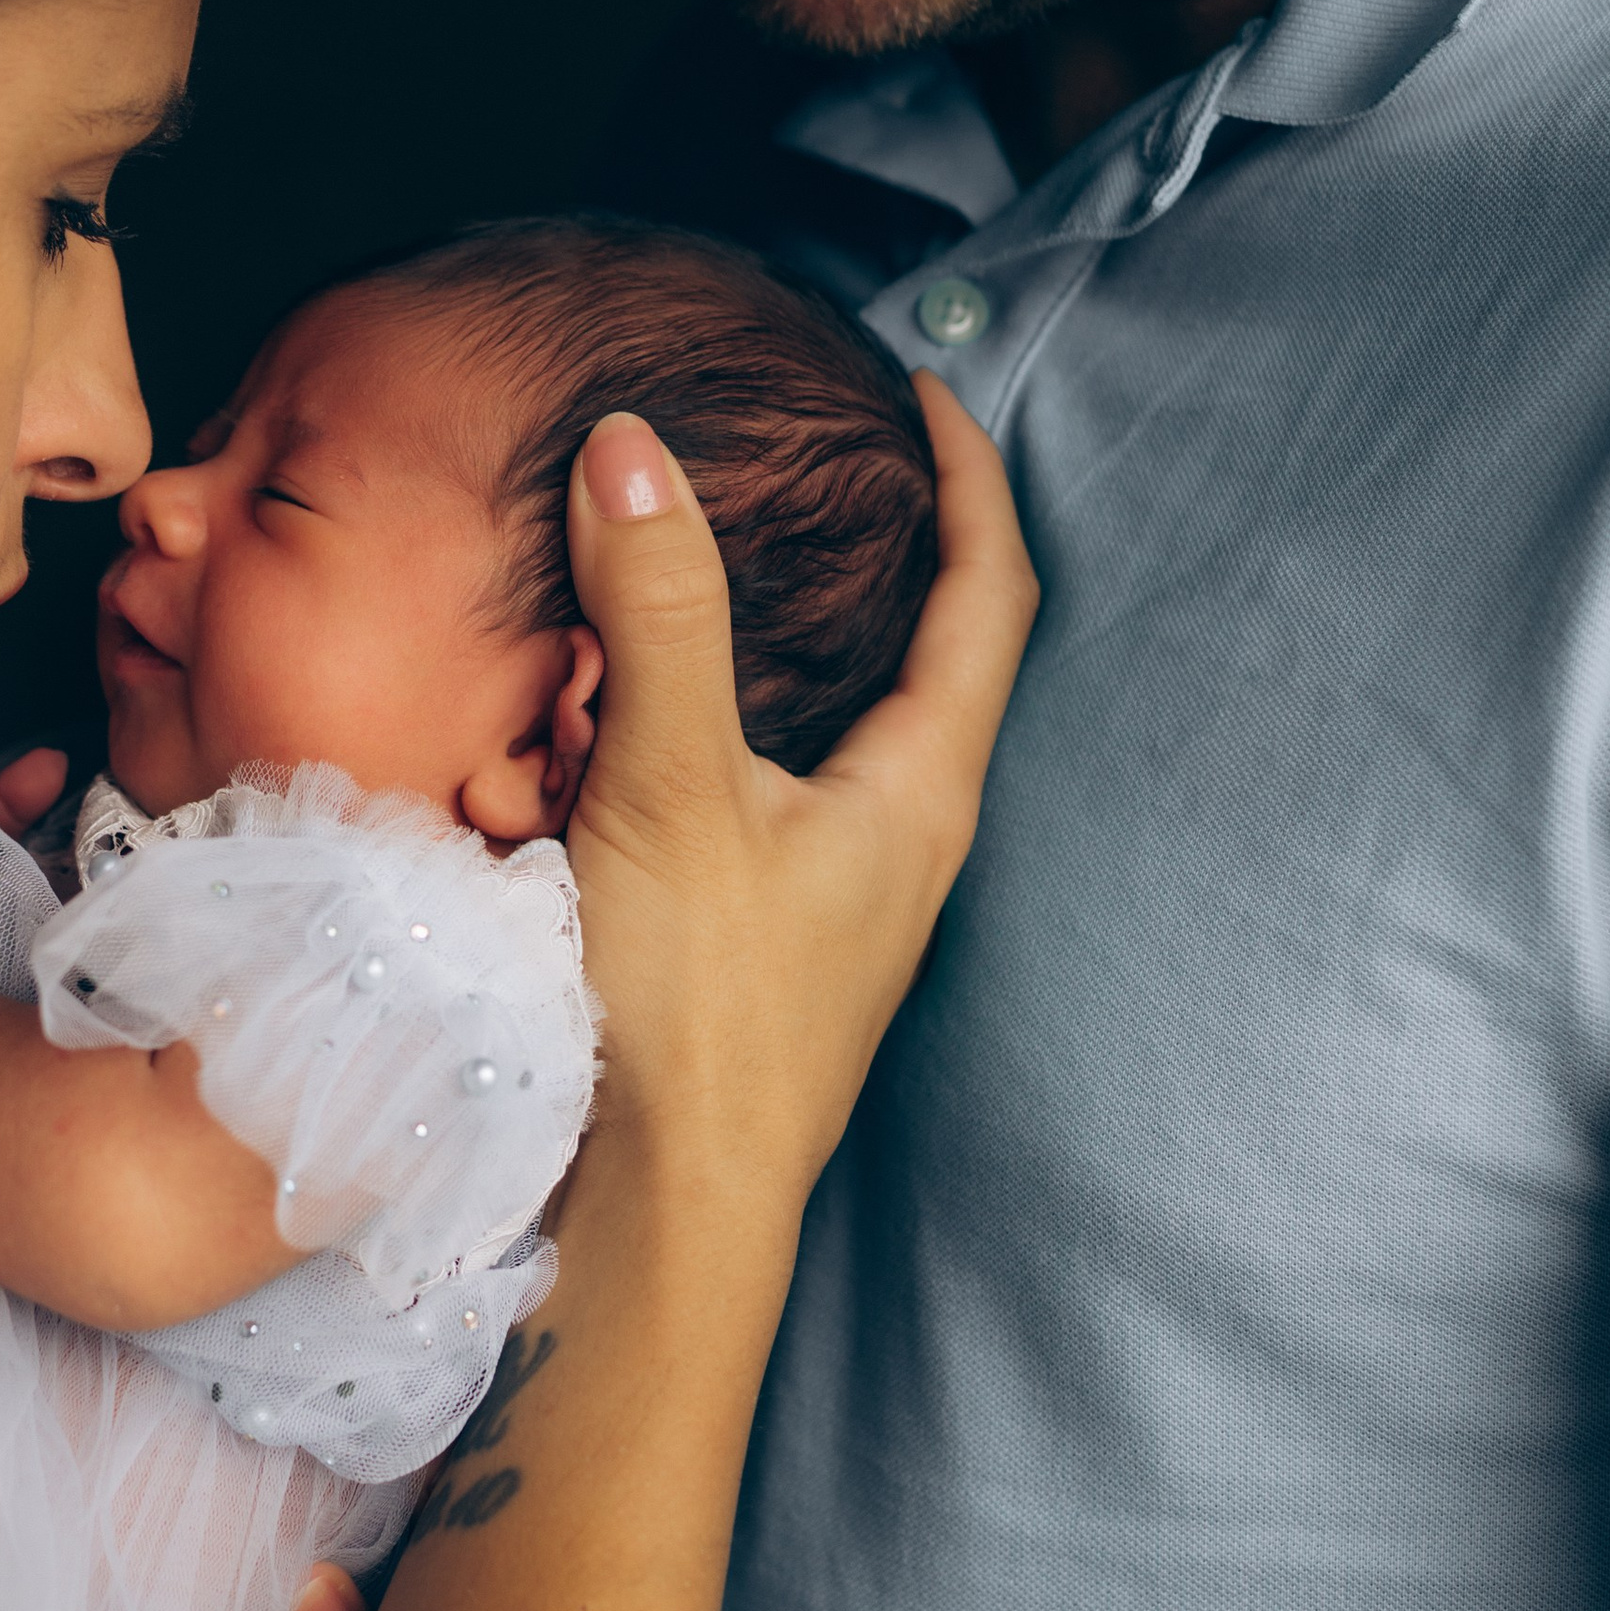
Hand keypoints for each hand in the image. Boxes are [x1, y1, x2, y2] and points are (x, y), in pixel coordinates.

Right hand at [563, 375, 1034, 1205]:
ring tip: (708, 563)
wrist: (655, 1223)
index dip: (967, 477)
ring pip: (831, 729)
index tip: (920, 386)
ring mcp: (834, 902)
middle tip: (818, 457)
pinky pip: (752, 791)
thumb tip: (633, 447)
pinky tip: (620, 719)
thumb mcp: (670, 786)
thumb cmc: (693, 1019)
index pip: (989, 595)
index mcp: (921, 794)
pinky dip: (706, 721)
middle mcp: (899, 845)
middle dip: (880, 545)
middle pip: (927, 656)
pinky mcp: (762, 945)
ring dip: (781, 639)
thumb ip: (657, 614)